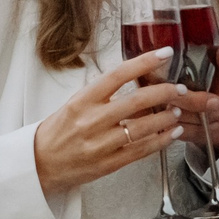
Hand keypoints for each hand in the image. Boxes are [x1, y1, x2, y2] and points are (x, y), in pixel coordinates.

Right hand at [33, 50, 185, 200]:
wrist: (40, 164)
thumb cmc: (58, 132)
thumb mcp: (74, 105)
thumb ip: (103, 95)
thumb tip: (138, 81)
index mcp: (82, 101)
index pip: (118, 75)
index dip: (144, 62)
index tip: (164, 54)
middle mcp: (91, 120)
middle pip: (136, 101)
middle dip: (163, 92)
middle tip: (178, 88)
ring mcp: (100, 144)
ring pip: (142, 127)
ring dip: (166, 118)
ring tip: (178, 111)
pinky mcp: (108, 164)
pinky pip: (140, 150)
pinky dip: (161, 141)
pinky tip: (172, 134)